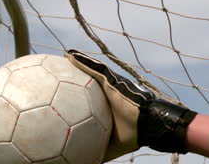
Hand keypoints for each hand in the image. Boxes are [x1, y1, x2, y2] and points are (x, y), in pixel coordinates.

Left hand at [65, 49, 196, 161]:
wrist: (148, 124)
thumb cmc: (133, 135)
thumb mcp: (109, 145)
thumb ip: (94, 149)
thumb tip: (79, 161)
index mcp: (107, 106)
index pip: (89, 97)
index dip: (77, 92)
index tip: (63, 91)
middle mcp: (109, 92)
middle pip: (90, 79)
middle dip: (77, 72)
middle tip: (60, 68)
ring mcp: (112, 84)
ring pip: (92, 69)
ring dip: (78, 62)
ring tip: (64, 55)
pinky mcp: (113, 81)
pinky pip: (95, 69)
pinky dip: (82, 62)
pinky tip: (70, 56)